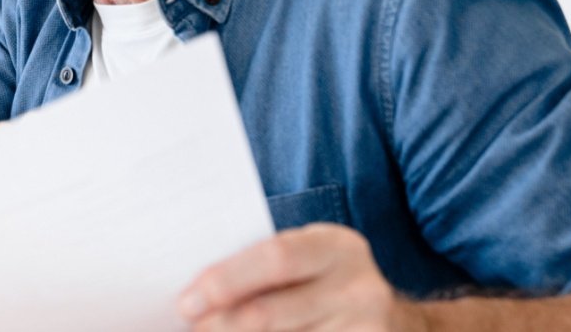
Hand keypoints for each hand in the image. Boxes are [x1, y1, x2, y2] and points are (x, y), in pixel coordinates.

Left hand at [177, 223, 425, 330]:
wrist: (383, 314)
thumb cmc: (319, 277)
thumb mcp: (304, 255)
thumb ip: (259, 264)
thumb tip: (195, 293)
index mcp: (336, 247)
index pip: (276, 259)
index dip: (227, 281)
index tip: (187, 302)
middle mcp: (357, 288)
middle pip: (271, 313)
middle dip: (222, 324)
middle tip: (190, 327)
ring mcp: (364, 329)